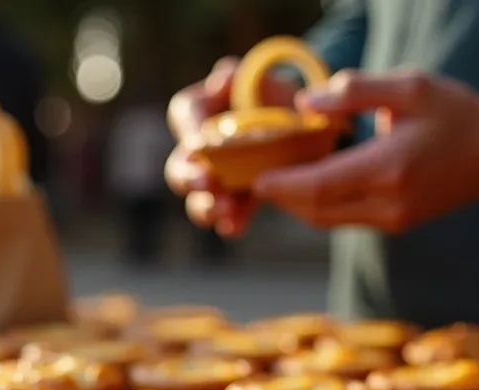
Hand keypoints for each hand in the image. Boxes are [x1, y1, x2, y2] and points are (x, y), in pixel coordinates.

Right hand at [165, 57, 296, 237]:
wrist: (300, 123)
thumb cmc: (270, 93)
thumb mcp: (259, 76)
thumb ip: (237, 74)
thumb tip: (222, 81)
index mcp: (199, 111)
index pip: (184, 115)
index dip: (189, 130)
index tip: (201, 142)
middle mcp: (198, 150)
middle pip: (179, 168)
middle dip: (189, 178)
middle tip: (206, 181)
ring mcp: (214, 181)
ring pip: (196, 200)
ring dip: (206, 207)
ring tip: (223, 209)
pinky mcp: (236, 202)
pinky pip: (226, 217)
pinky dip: (229, 222)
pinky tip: (235, 226)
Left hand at [253, 70, 478, 233]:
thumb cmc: (454, 112)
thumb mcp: (410, 85)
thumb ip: (356, 89)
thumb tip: (307, 101)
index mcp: (391, 168)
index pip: (320, 186)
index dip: (280, 185)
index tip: (250, 176)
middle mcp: (389, 203)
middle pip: (315, 210)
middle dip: (279, 196)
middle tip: (247, 176)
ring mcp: (392, 220)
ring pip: (326, 220)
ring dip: (295, 203)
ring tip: (268, 179)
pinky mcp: (393, 225)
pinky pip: (342, 219)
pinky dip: (317, 205)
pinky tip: (302, 184)